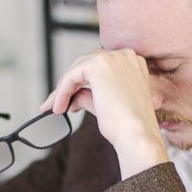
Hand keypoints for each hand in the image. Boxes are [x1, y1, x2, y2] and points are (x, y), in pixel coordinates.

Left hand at [40, 49, 167, 177]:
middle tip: (58, 103)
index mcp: (133, 64)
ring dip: (63, 89)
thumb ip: (89, 96)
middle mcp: (125, 56)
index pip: (99, 67)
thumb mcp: (106, 106)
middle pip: (86, 65)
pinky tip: (59, 108)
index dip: (82, 82)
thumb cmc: (128, 126)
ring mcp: (113, 58)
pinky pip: (72, 75)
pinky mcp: (99, 64)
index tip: (70, 98)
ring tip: (56, 109)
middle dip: (70, 85)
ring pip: (77, 69)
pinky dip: (62, 92)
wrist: (135, 135)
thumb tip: (73, 98)